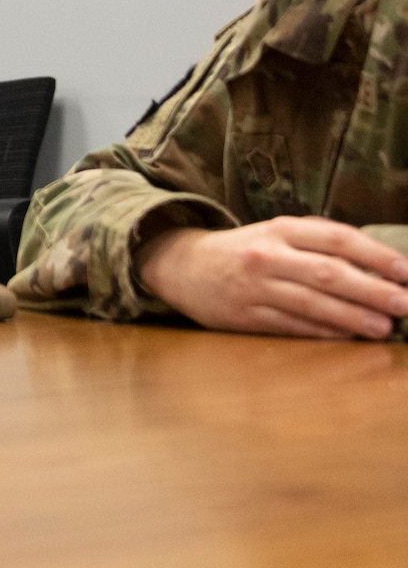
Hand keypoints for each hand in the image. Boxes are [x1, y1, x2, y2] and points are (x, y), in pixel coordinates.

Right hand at [135, 217, 407, 338]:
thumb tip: (377, 268)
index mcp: (280, 229)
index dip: (376, 256)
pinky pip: (292, 326)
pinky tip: (347, 338)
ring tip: (383, 328)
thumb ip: (319, 245)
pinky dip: (323, 333)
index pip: (337, 238)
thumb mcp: (276, 234)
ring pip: (312, 303)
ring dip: (352, 317)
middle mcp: (267, 256)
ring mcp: (254, 287)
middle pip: (328, 273)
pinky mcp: (245, 316)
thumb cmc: (243, 252)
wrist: (183, 267)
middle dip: (372, 290)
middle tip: (405, 304)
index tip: (406, 272)